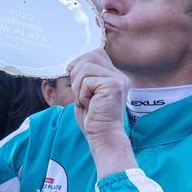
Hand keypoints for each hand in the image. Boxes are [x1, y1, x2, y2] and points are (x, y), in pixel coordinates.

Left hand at [67, 49, 136, 177]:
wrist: (103, 137)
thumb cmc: (92, 119)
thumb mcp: (86, 93)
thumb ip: (84, 76)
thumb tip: (71, 64)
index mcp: (114, 76)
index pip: (96, 53)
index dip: (80, 61)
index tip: (72, 75)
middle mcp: (119, 76)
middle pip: (91, 56)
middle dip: (76, 73)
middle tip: (79, 94)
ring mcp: (118, 80)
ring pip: (86, 68)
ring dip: (78, 87)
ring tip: (85, 101)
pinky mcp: (114, 86)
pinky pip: (87, 81)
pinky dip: (81, 95)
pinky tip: (90, 106)